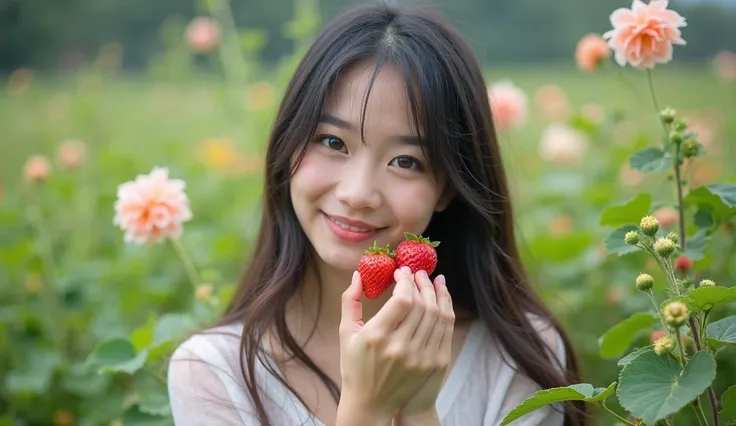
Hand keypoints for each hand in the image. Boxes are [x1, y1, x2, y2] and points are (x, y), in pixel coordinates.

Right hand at [337, 266, 450, 420]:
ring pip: (436, 315)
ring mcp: (419, 357)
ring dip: (435, 293)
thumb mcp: (346, 333)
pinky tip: (441, 298)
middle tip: (417, 272)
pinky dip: (445, 309)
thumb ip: (350, 301)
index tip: (401, 272)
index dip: (405, 281)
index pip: (402, 300)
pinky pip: (444, 330)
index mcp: (376, 337)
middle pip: (421, 305)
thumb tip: (358, 274)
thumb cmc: (355, 366)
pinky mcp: (432, 364)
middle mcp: (400, 347)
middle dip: (421, 283)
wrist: (370, 403)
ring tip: (430, 280)